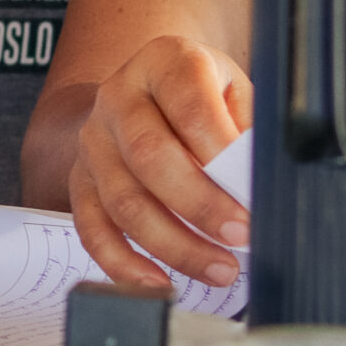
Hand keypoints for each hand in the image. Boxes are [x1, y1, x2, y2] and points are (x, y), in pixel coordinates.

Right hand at [66, 36, 252, 289]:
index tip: (252, 196)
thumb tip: (266, 188)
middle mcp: (118, 97)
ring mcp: (93, 141)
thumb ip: (249, 131)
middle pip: (149, 156)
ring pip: (123, 201)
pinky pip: (92, 228)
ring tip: (220, 270)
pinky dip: (123, 262)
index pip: (188, 105)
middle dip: (199, 205)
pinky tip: (158, 283)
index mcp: (164, 62)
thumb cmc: (207, 98)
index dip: (220, 153)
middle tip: (242, 237)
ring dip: (174, 244)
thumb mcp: (236, 94)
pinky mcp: (79, 181)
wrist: (149, 91)